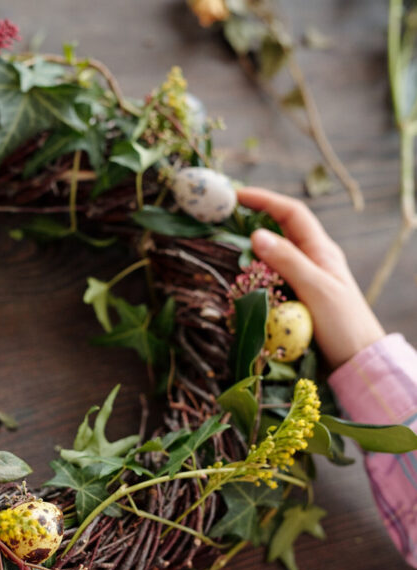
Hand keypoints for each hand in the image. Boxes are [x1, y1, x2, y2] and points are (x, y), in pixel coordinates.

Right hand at [237, 187, 384, 368]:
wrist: (358, 361)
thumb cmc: (343, 324)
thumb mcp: (315, 289)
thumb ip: (287, 261)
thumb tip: (256, 234)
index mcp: (321, 250)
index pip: (291, 213)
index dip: (264, 200)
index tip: (236, 196)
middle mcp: (313, 259)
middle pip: (280, 229)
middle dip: (253, 218)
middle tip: (224, 218)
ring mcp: (305, 278)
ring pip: (273, 254)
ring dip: (250, 248)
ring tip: (224, 246)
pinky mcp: (297, 297)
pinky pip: (271, 276)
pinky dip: (254, 272)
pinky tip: (240, 277)